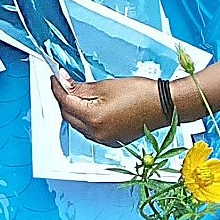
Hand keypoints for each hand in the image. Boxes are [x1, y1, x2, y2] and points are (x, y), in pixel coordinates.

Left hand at [50, 74, 166, 145]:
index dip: (57, 88)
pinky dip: (86, 120)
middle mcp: (97, 134)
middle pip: (69, 116)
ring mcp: (105, 140)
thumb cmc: (141, 93)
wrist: (164, 105)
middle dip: (63, 99)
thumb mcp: (106, 86)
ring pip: (78, 125)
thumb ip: (81, 88)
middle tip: (63, 83)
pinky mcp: (113, 141)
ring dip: (74, 110)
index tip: (55, 78)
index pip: (65, 102)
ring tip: (76, 94)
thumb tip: (65, 84)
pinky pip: (91, 132)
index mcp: (93, 118)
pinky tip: (90, 108)